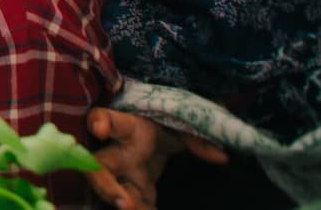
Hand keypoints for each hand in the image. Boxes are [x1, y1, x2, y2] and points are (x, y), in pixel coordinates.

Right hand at [85, 108, 226, 209]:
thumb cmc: (165, 123)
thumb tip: (221, 157)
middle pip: (99, 166)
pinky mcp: (136, 190)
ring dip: (125, 206)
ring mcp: (124, 174)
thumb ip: (198, 137)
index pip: (110, 119)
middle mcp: (119, 152)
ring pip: (113, 192)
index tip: (99, 129)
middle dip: (105, 185)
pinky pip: (137, 204)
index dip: (100, 122)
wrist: (158, 137)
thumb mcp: (183, 124)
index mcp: (130, 128)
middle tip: (124, 204)